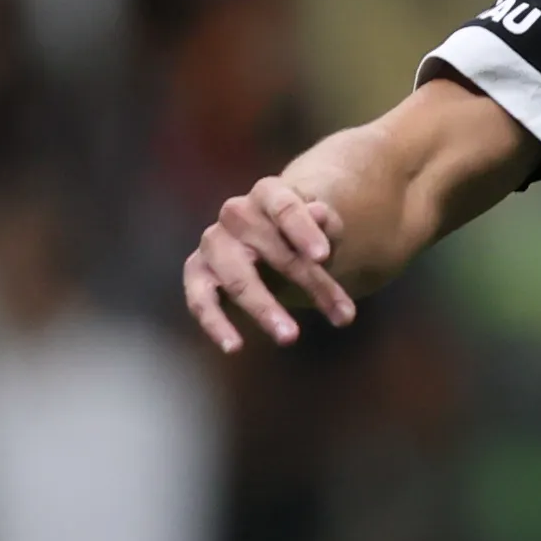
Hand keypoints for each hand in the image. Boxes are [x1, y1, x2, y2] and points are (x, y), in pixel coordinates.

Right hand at [184, 176, 356, 352]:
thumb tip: (321, 214)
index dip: (303, 230)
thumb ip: (326, 224)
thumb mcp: (324, 228)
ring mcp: (213, 242)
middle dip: (310, 283)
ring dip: (264, 308)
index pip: (284, 207)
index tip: (324, 256)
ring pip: (237, 277)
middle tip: (344, 316)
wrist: (274, 237)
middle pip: (271, 249)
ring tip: (291, 337)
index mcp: (268, 193)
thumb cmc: (303, 233)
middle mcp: (235, 213)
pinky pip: (200, 299)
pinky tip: (234, 347)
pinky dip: (215, 323)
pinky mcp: (197, 272)